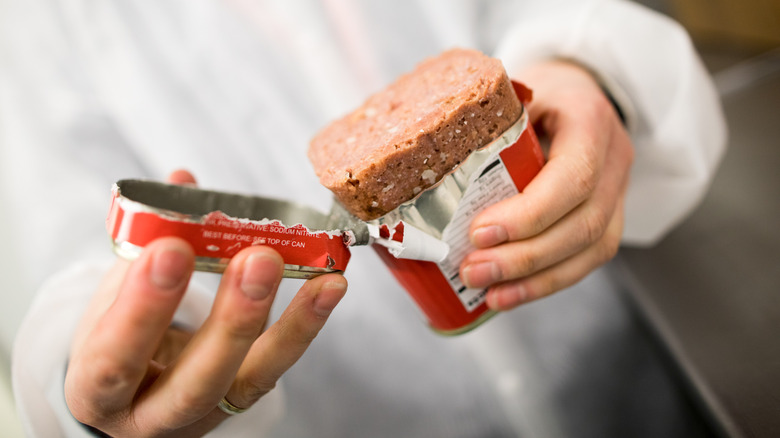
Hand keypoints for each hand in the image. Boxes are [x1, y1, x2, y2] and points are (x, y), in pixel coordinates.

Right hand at [65, 170, 347, 436]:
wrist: (130, 391)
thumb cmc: (115, 338)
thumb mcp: (110, 297)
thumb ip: (143, 244)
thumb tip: (182, 180)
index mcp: (99, 391)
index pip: (116, 359)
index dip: (143, 308)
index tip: (171, 249)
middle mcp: (154, 416)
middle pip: (196, 382)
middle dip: (232, 319)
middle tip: (259, 259)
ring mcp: (206, 414)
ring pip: (249, 379)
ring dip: (288, 324)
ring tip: (320, 277)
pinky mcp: (244, 398)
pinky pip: (278, 365)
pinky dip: (306, 324)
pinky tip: (331, 287)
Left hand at [459, 60, 633, 309]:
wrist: (578, 88)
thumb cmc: (536, 90)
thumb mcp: (511, 91)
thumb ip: (484, 124)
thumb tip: (419, 168)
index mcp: (590, 120)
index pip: (574, 177)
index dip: (529, 213)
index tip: (479, 232)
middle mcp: (614, 159)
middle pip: (582, 224)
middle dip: (525, 257)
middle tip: (472, 270)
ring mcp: (619, 191)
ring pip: (591, 250)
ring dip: (536, 280)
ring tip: (489, 293)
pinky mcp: (609, 217)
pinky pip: (586, 260)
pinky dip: (547, 283)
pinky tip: (509, 295)